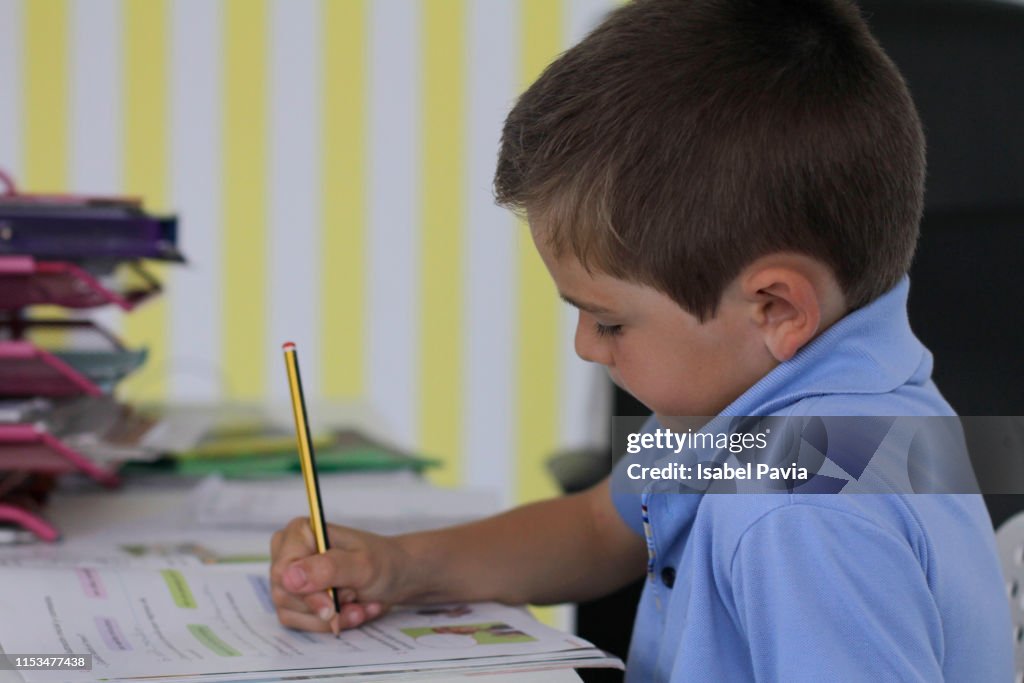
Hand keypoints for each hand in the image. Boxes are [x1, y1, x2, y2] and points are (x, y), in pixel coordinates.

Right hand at [269, 517, 410, 632]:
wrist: (397, 577)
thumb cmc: (382, 561)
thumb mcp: (362, 564)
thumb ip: (327, 568)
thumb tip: (288, 577)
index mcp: (300, 532)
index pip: (283, 569)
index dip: (307, 593)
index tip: (332, 605)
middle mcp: (289, 553)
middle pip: (285, 594)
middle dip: (327, 604)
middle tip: (356, 597)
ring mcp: (291, 579)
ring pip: (292, 612)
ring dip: (333, 616)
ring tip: (361, 605)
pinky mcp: (296, 601)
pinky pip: (303, 623)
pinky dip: (332, 623)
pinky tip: (355, 611)